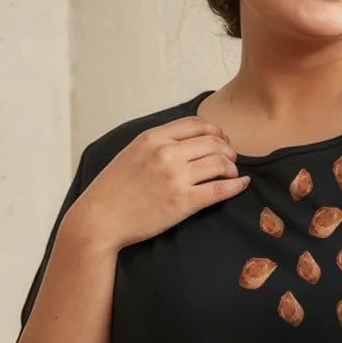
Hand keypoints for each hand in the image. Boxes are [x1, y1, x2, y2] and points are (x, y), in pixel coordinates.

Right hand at [63, 115, 247, 252]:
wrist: (100, 219)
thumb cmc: (113, 190)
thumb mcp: (132, 153)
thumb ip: (157, 143)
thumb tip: (184, 140)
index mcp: (153, 138)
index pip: (196, 124)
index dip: (215, 130)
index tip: (221, 140)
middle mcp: (166, 153)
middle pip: (213, 141)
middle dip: (227, 149)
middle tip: (231, 159)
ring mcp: (175, 177)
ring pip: (220, 163)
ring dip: (232, 167)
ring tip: (232, 174)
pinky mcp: (183, 202)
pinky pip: (220, 189)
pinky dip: (236, 185)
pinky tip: (241, 185)